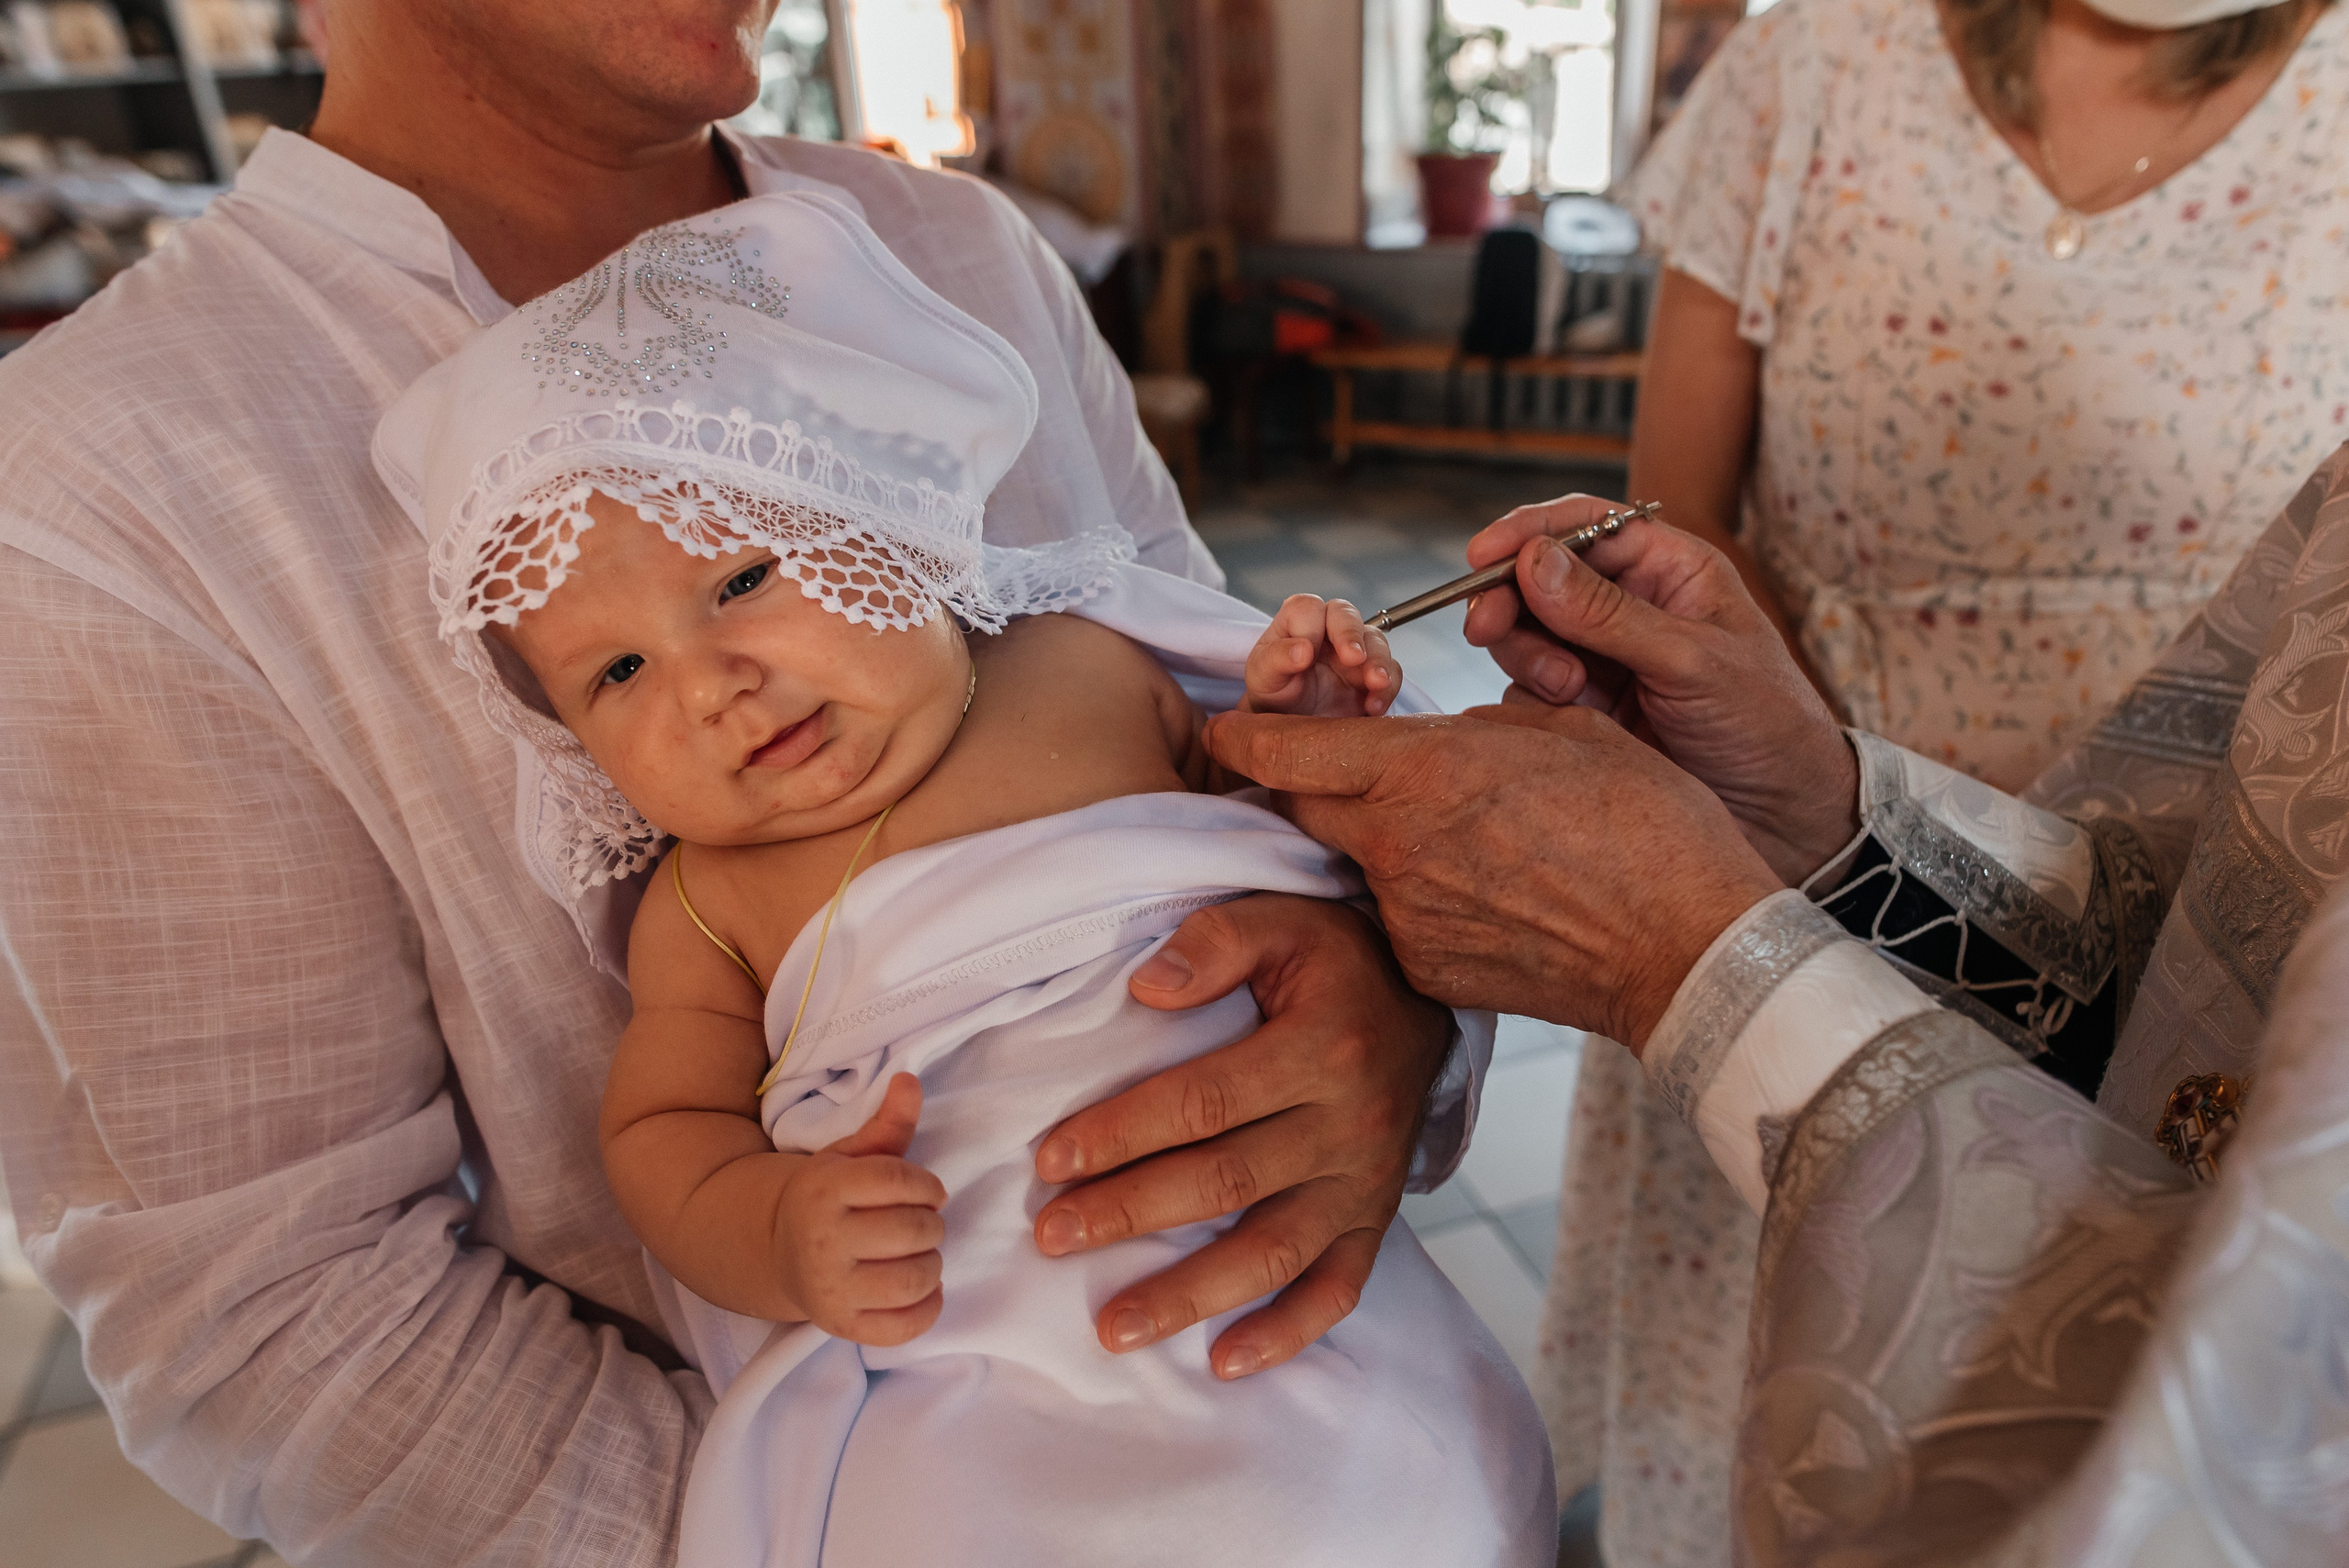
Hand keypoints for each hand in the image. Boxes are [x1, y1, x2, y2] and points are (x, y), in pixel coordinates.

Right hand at [775, 1073, 947, 1345]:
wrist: (773, 1250)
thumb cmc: (827, 1198)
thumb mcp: (850, 1156)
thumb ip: (887, 1123)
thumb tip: (910, 1080)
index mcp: (825, 1190)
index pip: (901, 1182)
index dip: (928, 1185)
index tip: (927, 1191)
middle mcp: (823, 1241)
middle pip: (915, 1230)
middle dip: (931, 1224)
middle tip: (921, 1224)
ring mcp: (831, 1289)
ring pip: (914, 1279)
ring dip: (932, 1264)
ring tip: (919, 1254)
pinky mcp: (842, 1326)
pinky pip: (904, 1327)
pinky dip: (927, 1308)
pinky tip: (921, 1289)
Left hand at [1031, 893, 1448, 1379]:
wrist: (1425, 1000)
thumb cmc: (1334, 960)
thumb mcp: (1282, 921)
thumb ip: (1215, 942)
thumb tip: (1147, 989)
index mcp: (1320, 1048)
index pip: (1204, 1101)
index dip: (1123, 1133)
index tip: (1051, 1161)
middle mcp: (1348, 1124)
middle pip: (1226, 1181)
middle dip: (1130, 1214)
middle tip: (1051, 1237)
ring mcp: (1365, 1182)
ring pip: (1274, 1251)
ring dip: (1191, 1294)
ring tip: (1113, 1327)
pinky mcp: (1376, 1219)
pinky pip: (1337, 1288)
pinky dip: (1286, 1333)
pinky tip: (1226, 1362)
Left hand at [1202, 707, 1782, 1050]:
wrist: (1691, 946)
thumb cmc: (1648, 823)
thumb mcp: (1564, 732)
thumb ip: (1478, 728)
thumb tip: (1446, 736)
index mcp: (1420, 770)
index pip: (1286, 750)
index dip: (1248, 735)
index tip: (1228, 728)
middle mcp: (1394, 845)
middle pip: (1305, 809)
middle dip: (1314, 786)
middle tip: (1350, 774)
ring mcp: (1406, 917)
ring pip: (1360, 866)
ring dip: (1387, 848)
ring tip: (1468, 846)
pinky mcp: (1428, 973)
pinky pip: (1401, 923)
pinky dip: (1425, 905)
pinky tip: (1490, 901)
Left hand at [1240, 595, 1401, 716]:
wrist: (1289, 730)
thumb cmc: (1273, 693)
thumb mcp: (1264, 678)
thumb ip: (1277, 659)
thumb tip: (1302, 650)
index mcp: (1296, 622)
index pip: (1308, 608)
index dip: (1310, 627)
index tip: (1307, 653)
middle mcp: (1328, 630)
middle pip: (1346, 614)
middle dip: (1352, 634)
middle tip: (1353, 658)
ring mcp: (1354, 651)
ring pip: (1375, 640)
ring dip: (1378, 660)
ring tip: (1375, 684)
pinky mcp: (1372, 675)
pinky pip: (1391, 672)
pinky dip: (1387, 688)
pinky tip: (1374, 706)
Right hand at [1457, 496, 1857, 884]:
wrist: (1781, 818)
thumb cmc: (1765, 725)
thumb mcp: (1692, 661)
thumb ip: (1607, 614)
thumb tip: (1534, 561)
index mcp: (1669, 569)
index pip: (1585, 526)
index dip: (1529, 532)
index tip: (1482, 554)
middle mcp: (1631, 606)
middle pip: (1540, 579)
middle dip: (1510, 600)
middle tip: (1485, 630)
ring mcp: (1605, 659)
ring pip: (1527, 635)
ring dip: (1529, 658)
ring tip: (1568, 692)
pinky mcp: (1587, 711)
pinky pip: (1529, 692)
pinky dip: (1534, 704)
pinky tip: (1573, 722)